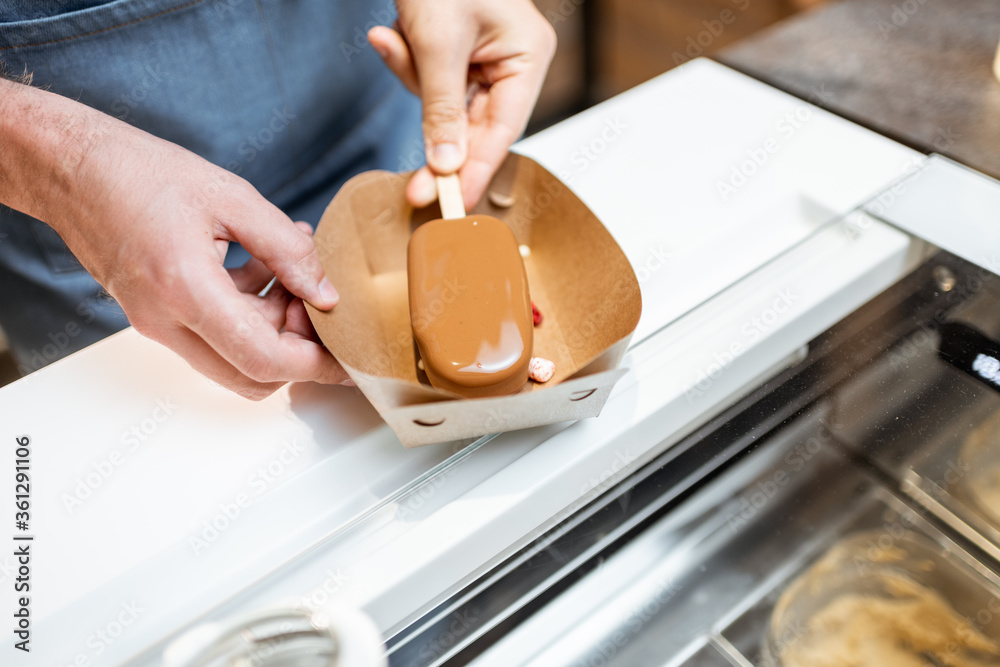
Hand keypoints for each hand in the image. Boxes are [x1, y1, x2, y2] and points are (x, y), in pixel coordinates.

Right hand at [2, 84, 347, 399]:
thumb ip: (287, 249)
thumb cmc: (141, 172)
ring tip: (295, 269)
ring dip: (275, 326)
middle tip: (319, 300)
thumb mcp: (232, 198)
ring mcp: (157, 324)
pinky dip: (249, 312)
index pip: (263, 358)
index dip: (315, 366)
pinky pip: (213, 334)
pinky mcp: (156, 316)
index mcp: (186, 290)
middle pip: (251, 374)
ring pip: (234, 357)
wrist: (72, 168)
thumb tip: (326, 292)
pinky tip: (267, 265)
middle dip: (297, 348)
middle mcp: (166, 321)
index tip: (350, 360)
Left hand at [368, 0, 556, 209]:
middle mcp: (513, 63)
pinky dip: (406, 62)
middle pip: (475, 127)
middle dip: (435, 141)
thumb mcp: (438, 45)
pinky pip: (430, 81)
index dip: (475, 172)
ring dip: (413, 80)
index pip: (502, 132)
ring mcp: (484, 58)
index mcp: (528, 58)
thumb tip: (445, 166)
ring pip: (446, 105)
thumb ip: (442, 110)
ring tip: (394, 40)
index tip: (452, 206)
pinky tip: (390, 35)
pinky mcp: (455, 53)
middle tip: (413, 191)